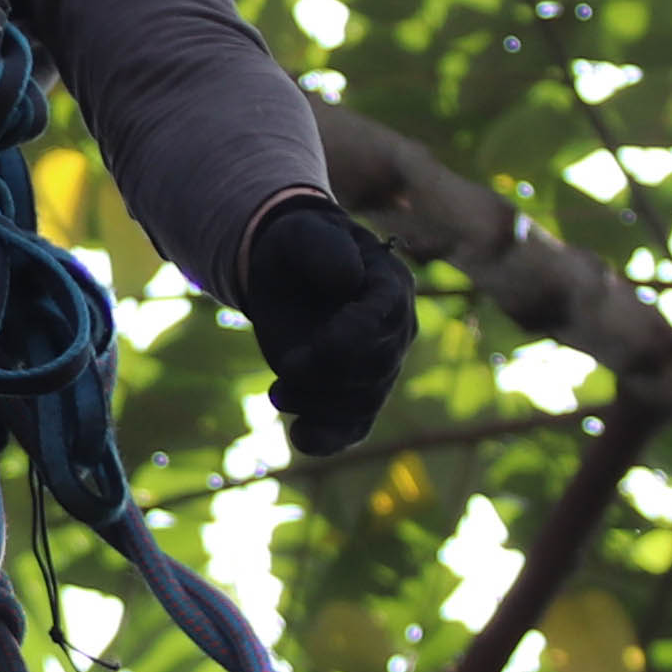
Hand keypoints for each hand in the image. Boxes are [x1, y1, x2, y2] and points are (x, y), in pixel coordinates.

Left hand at [236, 192, 413, 459]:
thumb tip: (348, 281)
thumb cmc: (298, 247)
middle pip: (374, 369)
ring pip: (362, 404)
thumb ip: (324, 249)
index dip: (351, 338)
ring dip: (317, 405)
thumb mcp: (301, 233)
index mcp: (391, 287)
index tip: (317, 343)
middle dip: (327, 373)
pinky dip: (328, 439)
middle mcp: (394, 332)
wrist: (285, 272)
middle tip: (286, 364)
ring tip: (278, 392)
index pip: (385, 322)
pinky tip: (300, 437)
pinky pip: (352, 428)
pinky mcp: (352, 394)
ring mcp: (378, 368)